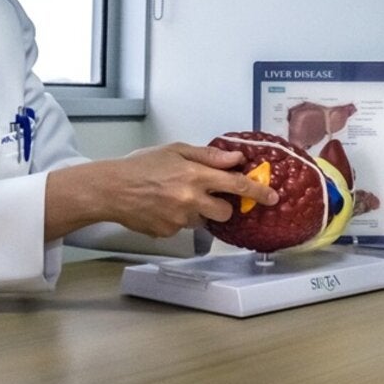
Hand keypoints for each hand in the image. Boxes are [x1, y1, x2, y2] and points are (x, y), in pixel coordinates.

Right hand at [47, 143, 278, 239]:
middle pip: (225, 212)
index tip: (273, 197)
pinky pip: (184, 228)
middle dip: (223, 206)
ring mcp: (180, 220)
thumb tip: (236, 159)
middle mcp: (191, 200)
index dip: (258, 192)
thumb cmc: (141, 165)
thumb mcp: (176, 150)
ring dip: (198, 211)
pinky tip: (162, 207)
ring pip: (203, 220)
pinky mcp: (169, 233)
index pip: (237, 186)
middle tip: (208, 195)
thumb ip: (209, 156)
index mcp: (196, 176)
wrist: (111, 189)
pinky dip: (179, 218)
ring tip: (175, 197)